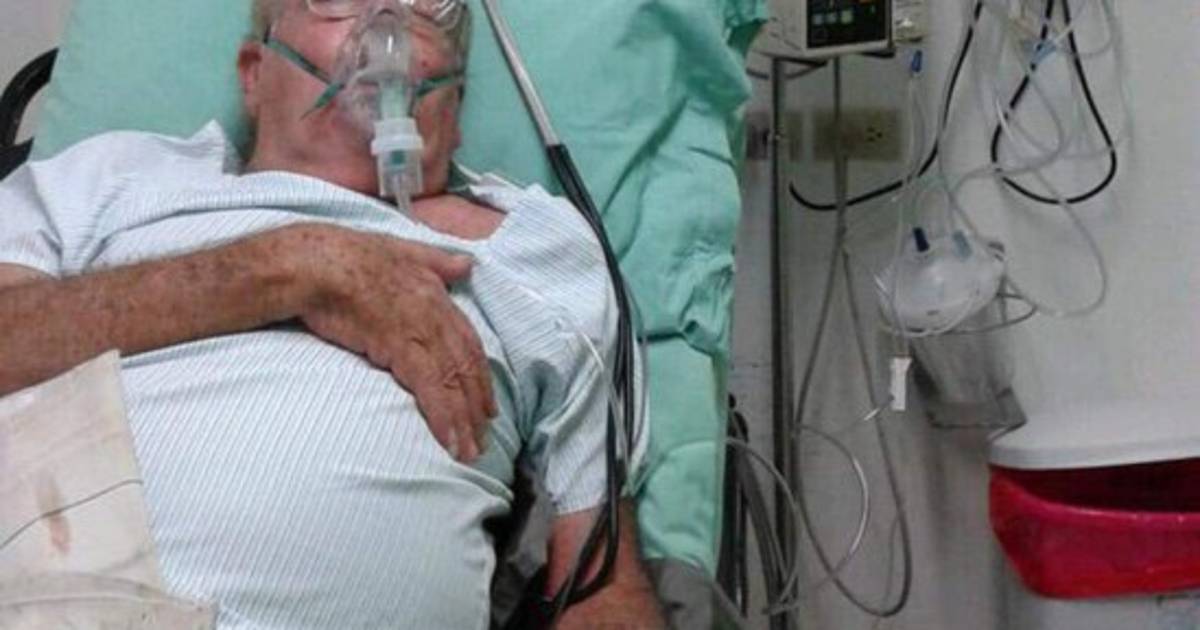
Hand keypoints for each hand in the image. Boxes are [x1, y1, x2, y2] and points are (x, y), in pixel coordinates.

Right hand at [286, 224, 496, 461]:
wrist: (314, 263)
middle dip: (477, 405)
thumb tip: (468, 264)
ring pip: (452, 381)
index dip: (479, 375)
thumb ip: (437, 262)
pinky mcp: (399, 346)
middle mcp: (436, 313)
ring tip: (469, 452)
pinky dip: (443, 416)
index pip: (468, 342)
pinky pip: (430, 388)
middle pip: (466, 366)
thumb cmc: (347, 256)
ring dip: (464, 420)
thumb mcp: (402, 250)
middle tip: (483, 438)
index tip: (486, 404)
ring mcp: (420, 329)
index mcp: (437, 294)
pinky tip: (450, 441)